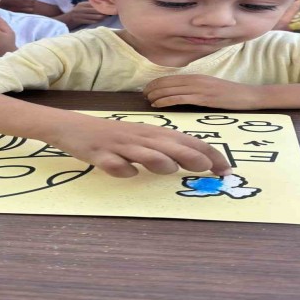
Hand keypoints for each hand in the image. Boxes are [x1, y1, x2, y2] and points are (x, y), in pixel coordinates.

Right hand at [46, 113, 231, 177]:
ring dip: (158, 160)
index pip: (186, 141)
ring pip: (143, 152)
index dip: (208, 153)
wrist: (73, 127)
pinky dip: (121, 169)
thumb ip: (165, 149)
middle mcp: (140, 137)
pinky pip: (113, 164)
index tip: (225, 168)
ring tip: (169, 169)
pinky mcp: (100, 155)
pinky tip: (126, 172)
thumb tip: (193, 160)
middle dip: (190, 155)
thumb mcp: (142, 139)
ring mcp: (119, 146)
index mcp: (153, 133)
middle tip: (209, 169)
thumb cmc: (113, 136)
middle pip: (169, 145)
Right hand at [63, 2, 107, 28]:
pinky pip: (90, 21)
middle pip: (94, 9)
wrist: (66, 20)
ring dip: (101, 17)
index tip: (108, 6)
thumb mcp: (80, 7)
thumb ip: (88, 6)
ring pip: (93, 16)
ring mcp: (80, 15)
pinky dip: (96, 21)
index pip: (93, 4)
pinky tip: (101, 21)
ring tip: (107, 17)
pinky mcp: (80, 21)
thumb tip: (100, 5)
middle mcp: (81, 8)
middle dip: (103, 11)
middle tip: (110, 12)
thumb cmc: (76, 13)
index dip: (101, 5)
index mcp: (82, 4)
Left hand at [144, 75, 261, 109]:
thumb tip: (181, 94)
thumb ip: (196, 89)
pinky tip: (158, 104)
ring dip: (156, 94)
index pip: (171, 78)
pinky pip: (180, 98)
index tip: (147, 89)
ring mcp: (199, 88)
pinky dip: (166, 100)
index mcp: (197, 76)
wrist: (248, 96)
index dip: (156, 83)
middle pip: (168, 82)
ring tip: (147, 100)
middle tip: (143, 95)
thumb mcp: (211, 89)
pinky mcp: (203, 98)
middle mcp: (196, 80)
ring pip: (171, 89)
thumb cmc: (230, 94)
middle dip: (153, 88)